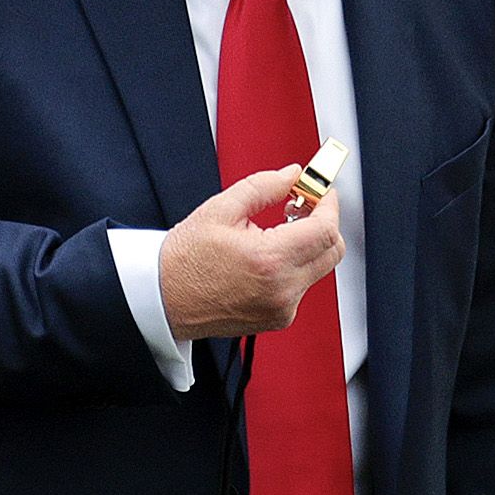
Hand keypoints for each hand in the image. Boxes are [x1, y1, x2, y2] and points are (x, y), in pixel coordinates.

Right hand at [154, 161, 340, 341]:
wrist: (162, 299)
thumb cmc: (183, 260)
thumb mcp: (220, 209)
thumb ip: (264, 186)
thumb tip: (291, 175)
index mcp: (269, 260)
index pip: (326, 229)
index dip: (328, 204)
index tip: (319, 192)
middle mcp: (281, 289)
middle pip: (332, 251)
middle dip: (324, 223)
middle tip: (302, 208)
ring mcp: (281, 308)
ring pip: (318, 268)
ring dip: (308, 245)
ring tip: (277, 232)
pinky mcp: (277, 318)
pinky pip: (302, 286)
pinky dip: (295, 267)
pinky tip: (269, 256)